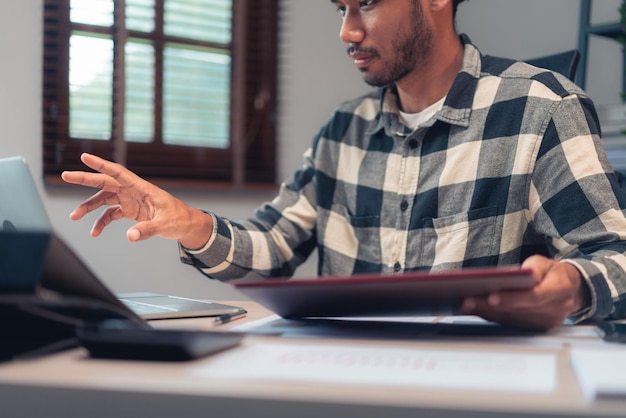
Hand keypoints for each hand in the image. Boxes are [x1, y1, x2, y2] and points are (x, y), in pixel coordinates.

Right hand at [61, 153, 212, 248]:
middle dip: (85, 179)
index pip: (119, 173)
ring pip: (104, 199)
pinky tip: (95, 232)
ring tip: (74, 216)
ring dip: (89, 207)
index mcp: (142, 188)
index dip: (102, 165)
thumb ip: (147, 230)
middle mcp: (133, 192)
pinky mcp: (130, 211)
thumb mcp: (165, 225)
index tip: (85, 157)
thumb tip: (130, 236)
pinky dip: (101, 222)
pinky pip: (110, 214)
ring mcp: (130, 201)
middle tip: (65, 175)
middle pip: (105, 182)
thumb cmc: (179, 220)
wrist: (186, 226)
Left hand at [459, 255, 590, 329]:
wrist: (570, 289)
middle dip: (491, 306)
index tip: (492, 297)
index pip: (535, 297)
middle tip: (468, 300)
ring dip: (487, 313)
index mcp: (560, 290)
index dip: (513, 298)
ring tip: (466, 305)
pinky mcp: (537, 327)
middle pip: (519, 310)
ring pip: (513, 319)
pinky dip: (493, 317)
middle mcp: (555, 310)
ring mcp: (547, 322)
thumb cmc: (553, 273)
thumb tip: (525, 273)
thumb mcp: (546, 262)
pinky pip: (512, 323)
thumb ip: (535, 266)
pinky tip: (476, 310)